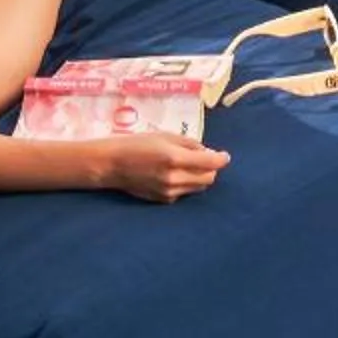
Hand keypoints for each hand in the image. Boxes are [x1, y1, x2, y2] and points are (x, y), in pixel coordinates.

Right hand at [89, 132, 230, 202]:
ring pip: (198, 188)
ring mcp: (169, 192)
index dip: (221, 159)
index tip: (224, 156)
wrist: (113, 164)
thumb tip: (208, 153)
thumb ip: (189, 144)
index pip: (210, 163)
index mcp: (175, 158)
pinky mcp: (164, 201)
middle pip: (208, 179)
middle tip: (204, 158)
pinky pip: (184, 192)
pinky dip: (186, 183)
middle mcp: (174, 178)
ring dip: (199, 177)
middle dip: (210, 169)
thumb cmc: (138, 143)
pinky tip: (174, 174)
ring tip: (187, 165)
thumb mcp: (165, 136)